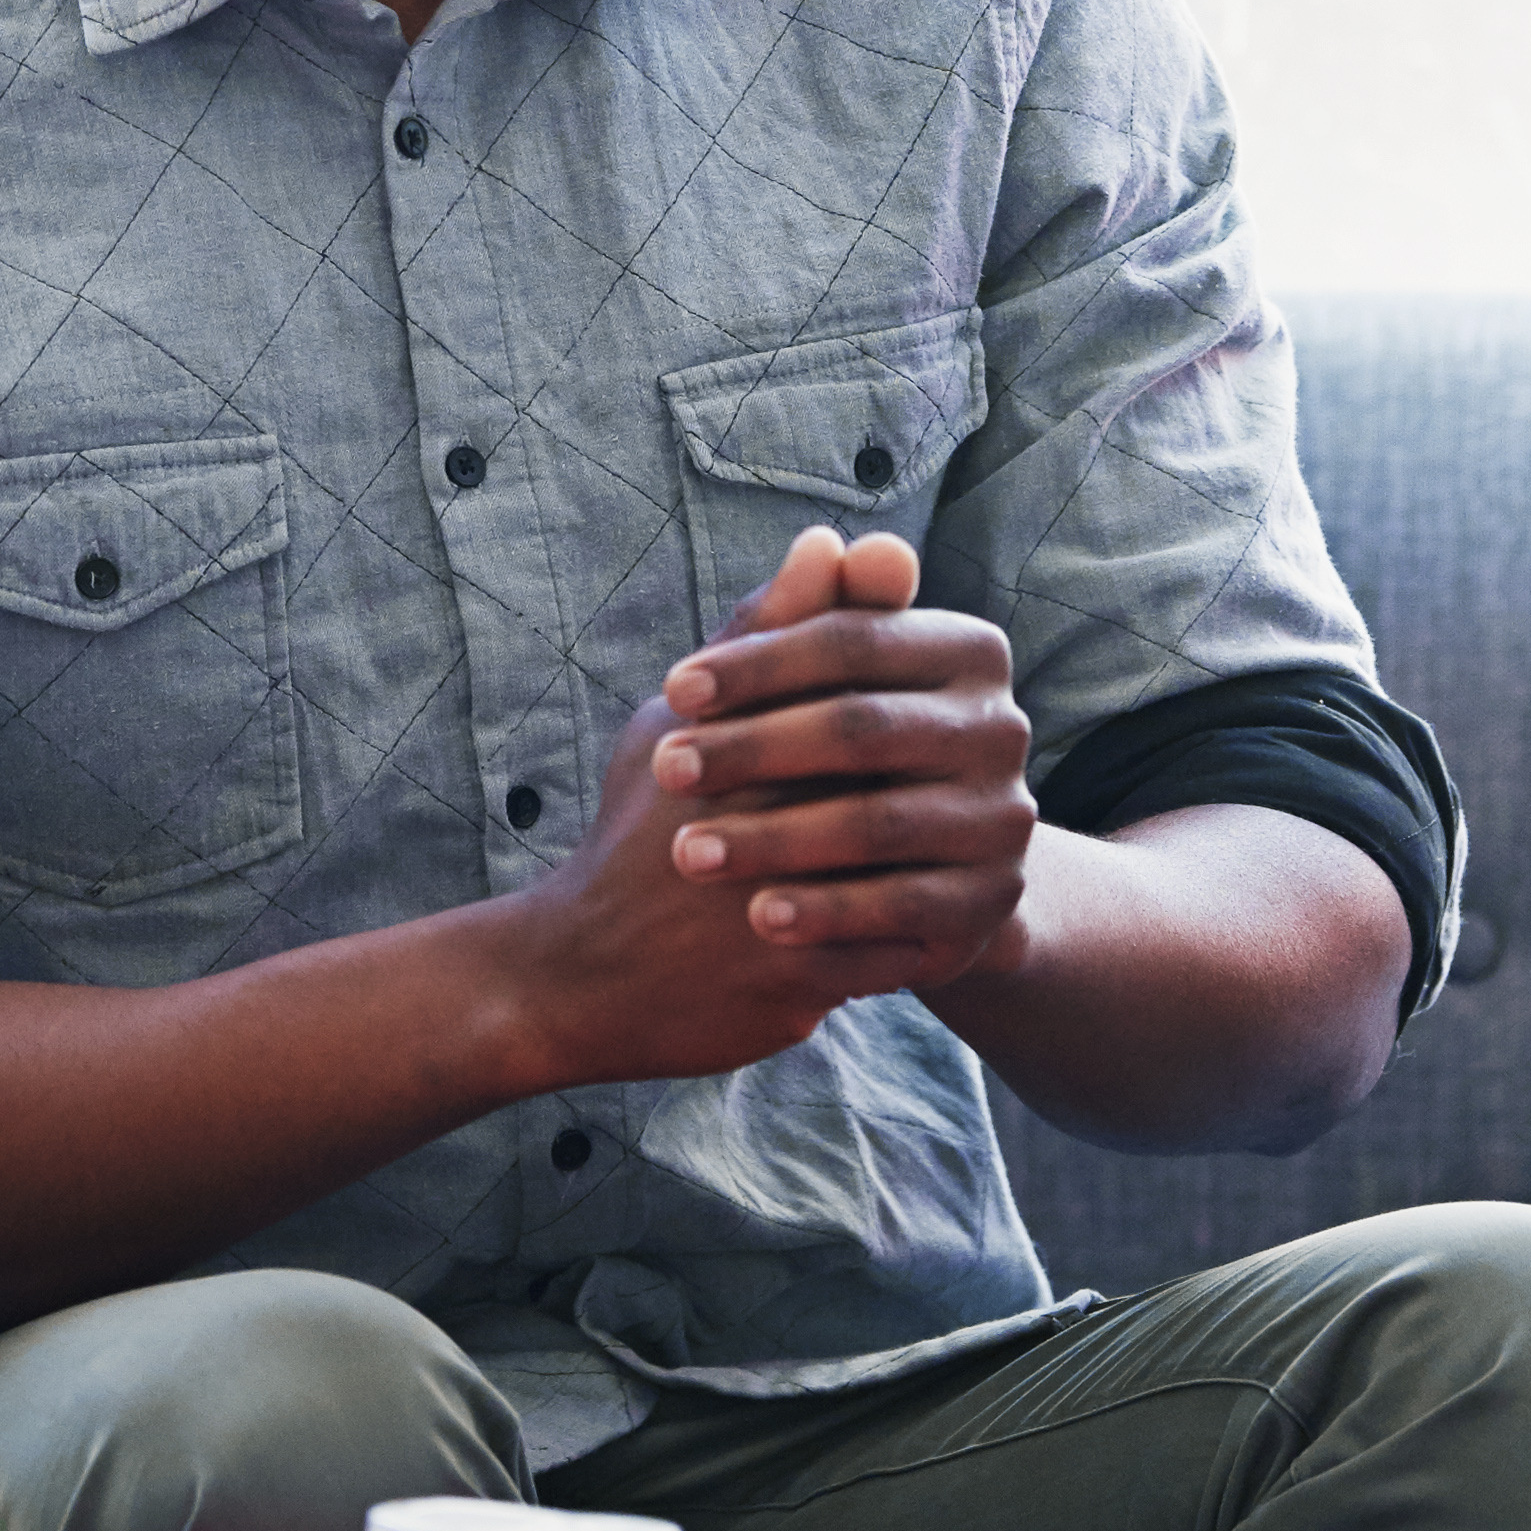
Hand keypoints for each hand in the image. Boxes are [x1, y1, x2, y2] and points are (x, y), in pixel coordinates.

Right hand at [476, 527, 1026, 1089]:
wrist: (582, 973)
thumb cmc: (638, 827)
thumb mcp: (682, 718)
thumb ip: (767, 632)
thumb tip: (831, 538)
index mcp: (729, 755)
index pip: (852, 702)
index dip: (894, 695)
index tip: (916, 696)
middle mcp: (753, 835)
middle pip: (884, 788)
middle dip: (920, 779)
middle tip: (948, 765)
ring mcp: (776, 920)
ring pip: (898, 876)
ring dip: (926, 856)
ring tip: (940, 834)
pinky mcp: (794, 992)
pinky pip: (890, 953)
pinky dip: (913, 927)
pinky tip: (922, 903)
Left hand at [652, 523, 1036, 977]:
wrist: (908, 875)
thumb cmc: (834, 757)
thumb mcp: (814, 689)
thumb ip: (808, 621)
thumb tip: (819, 542)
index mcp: (966, 650)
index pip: (853, 640)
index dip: (758, 663)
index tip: (673, 687)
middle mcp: (1001, 727)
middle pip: (862, 728)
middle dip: (751, 748)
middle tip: (665, 769)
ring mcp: (1005, 817)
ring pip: (876, 822)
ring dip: (773, 838)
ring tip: (690, 853)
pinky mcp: (993, 901)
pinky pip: (902, 906)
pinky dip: (826, 912)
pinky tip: (757, 918)